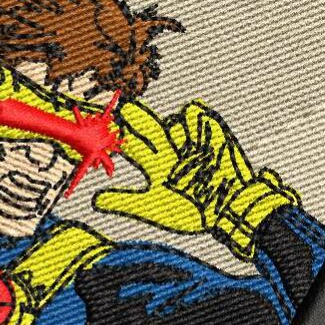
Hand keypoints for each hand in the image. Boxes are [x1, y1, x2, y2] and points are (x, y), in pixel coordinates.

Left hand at [91, 98, 296, 256]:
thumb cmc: (194, 212)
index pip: (133, 146)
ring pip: (171, 120)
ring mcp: (190, 139)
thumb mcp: (155, 207)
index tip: (111, 133)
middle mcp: (171, 150)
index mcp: (157, 166)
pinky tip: (200, 140)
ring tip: (186, 154)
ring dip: (175, 132)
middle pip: (148, 126)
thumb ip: (125, 201)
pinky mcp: (209, 129)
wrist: (230, 209)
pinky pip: (193, 113)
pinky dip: (193, 121)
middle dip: (137, 118)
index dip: (121, 138)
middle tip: (128, 112)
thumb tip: (94, 201)